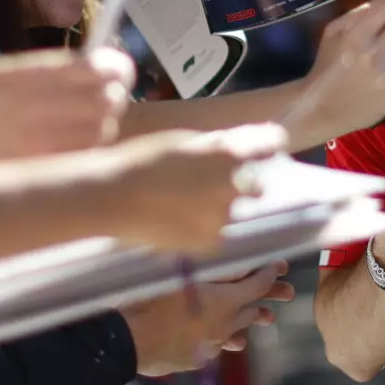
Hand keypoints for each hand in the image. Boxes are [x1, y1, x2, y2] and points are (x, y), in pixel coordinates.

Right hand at [0, 48, 134, 159]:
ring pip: (103, 130)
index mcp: (31, 75)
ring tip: (78, 123)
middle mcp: (39, 108)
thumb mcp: (5, 72)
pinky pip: (86, 158)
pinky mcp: (43, 171)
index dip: (117, 69)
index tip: (117, 71)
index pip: (102, 68)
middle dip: (113, 96)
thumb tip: (101, 63)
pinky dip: (88, 150)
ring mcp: (42, 143)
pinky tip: (68, 146)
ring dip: (101, 124)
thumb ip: (54, 68)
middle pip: (110, 100)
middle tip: (102, 98)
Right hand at [114, 123, 287, 252]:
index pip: (272, 142)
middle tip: (214, 182)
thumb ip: (219, 146)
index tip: (264, 146)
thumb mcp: (186, 142)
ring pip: (233, 211)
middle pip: (257, 184)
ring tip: (185, 202)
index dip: (268, 143)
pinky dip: (205, 227)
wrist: (112, 198)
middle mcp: (234, 185)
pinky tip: (179, 218)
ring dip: (220, 207)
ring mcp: (223, 216)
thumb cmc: (144, 160)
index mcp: (229, 153)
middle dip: (243, 183)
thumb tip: (242, 145)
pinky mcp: (209, 241)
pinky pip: (216, 232)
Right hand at [122, 262, 295, 375]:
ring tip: (267, 317)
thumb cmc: (150, 300)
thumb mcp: (182, 272)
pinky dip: (228, 338)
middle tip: (288, 292)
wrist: (126, 342)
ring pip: (238, 329)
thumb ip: (213, 266)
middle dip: (269, 296)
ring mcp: (211, 343)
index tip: (281, 263)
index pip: (258, 282)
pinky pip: (219, 345)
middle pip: (254, 307)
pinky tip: (230, 340)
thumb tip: (239, 257)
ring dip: (252, 319)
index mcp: (225, 300)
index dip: (271, 270)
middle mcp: (224, 324)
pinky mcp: (197, 357)